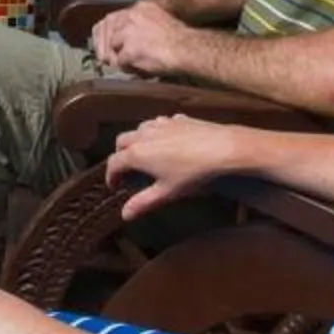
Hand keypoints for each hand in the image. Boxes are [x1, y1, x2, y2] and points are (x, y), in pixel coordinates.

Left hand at [90, 0, 196, 77]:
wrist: (188, 48)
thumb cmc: (179, 40)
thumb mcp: (158, 22)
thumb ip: (139, 27)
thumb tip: (121, 44)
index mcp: (139, 8)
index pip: (110, 18)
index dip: (103, 34)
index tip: (102, 45)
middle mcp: (132, 16)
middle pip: (107, 31)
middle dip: (104, 47)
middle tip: (106, 60)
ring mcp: (130, 32)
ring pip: (112, 47)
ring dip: (118, 58)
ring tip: (129, 65)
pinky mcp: (131, 49)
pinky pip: (121, 62)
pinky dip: (127, 68)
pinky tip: (137, 70)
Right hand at [109, 115, 251, 218]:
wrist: (223, 148)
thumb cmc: (192, 173)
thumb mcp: (166, 192)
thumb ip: (143, 202)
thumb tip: (124, 215)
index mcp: (137, 153)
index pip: (114, 163)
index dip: (111, 176)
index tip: (115, 186)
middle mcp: (144, 134)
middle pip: (122, 141)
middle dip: (120, 155)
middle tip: (126, 171)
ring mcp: (161, 123)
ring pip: (140, 129)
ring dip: (137, 141)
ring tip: (145, 156)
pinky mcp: (178, 119)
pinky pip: (160, 124)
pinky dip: (156, 133)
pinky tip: (167, 142)